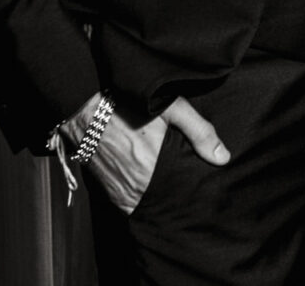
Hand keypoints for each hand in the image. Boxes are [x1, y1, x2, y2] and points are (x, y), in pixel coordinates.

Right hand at [81, 95, 228, 213]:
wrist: (81, 104)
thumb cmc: (127, 102)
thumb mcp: (170, 108)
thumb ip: (199, 131)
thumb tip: (223, 158)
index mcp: (154, 168)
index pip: (181, 191)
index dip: (190, 188)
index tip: (198, 184)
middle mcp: (135, 185)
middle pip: (164, 199)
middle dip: (175, 193)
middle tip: (182, 181)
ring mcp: (118, 189)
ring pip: (145, 203)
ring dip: (155, 197)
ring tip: (164, 184)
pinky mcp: (105, 188)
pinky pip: (126, 203)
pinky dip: (137, 197)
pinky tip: (145, 184)